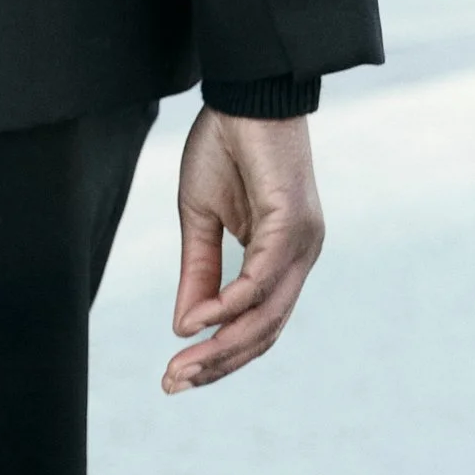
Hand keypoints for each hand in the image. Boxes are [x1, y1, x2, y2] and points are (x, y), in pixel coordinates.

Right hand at [164, 108, 323, 392]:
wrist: (245, 92)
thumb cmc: (226, 147)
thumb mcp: (201, 216)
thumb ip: (196, 271)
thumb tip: (183, 325)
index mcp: (282, 258)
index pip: (256, 325)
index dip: (217, 355)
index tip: (175, 375)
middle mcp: (300, 258)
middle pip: (264, 333)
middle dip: (217, 364)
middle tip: (172, 383)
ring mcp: (302, 244)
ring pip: (268, 317)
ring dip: (222, 346)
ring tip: (181, 365)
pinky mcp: (293, 224)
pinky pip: (262, 278)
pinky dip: (230, 303)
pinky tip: (200, 319)